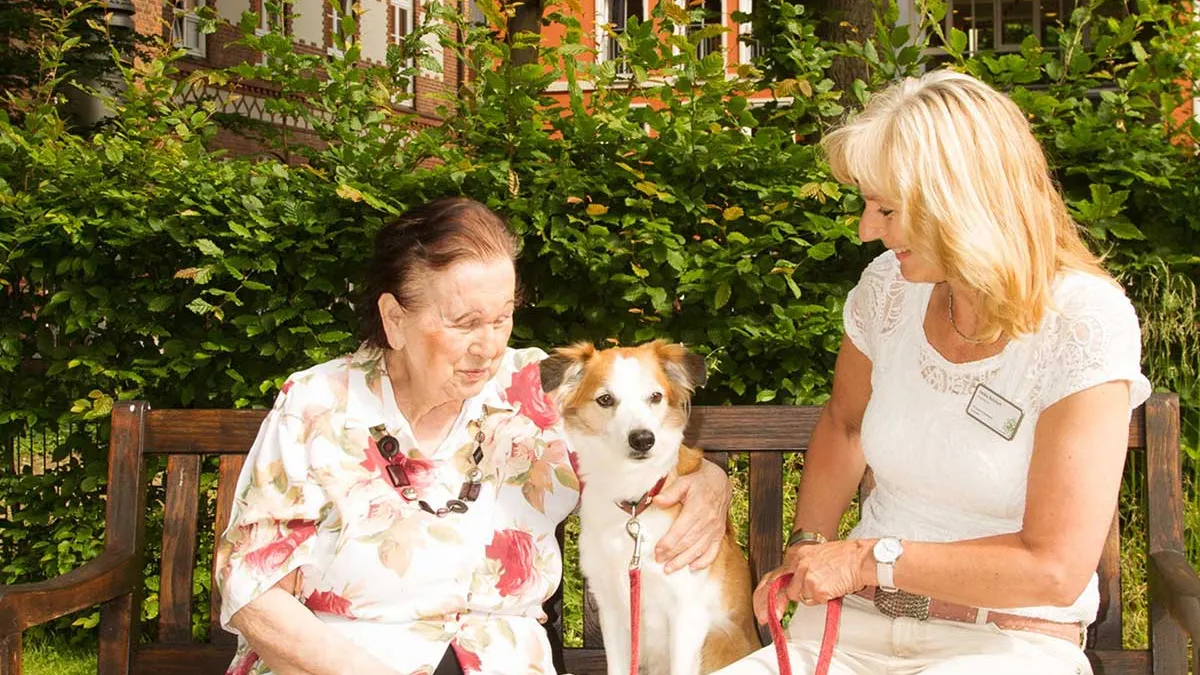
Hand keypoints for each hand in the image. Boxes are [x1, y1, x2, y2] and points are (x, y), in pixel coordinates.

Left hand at [652, 459, 731, 572]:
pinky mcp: (719, 533)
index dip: (668, 543)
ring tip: (670, 569)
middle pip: (688, 542)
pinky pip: (713, 551)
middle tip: (659, 561)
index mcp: (697, 508)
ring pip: (698, 549)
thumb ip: (670, 492)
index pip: (680, 531)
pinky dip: (704, 561)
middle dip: (672, 554)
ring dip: (684, 561)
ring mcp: (715, 529)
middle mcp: (707, 521)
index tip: (657, 550)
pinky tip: (693, 568)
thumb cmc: (701, 482)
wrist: (720, 482)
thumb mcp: (684, 481)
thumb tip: (656, 500)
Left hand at [752, 539, 873, 623]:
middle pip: (777, 589)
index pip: (773, 576)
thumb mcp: (816, 556)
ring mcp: (805, 576)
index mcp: (796, 554)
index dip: (763, 593)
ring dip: (811, 596)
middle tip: (763, 618)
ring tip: (827, 585)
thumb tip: (790, 588)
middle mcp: (797, 564)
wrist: (861, 558)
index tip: (759, 607)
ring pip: (799, 596)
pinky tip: (832, 588)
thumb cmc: (845, 557)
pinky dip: (822, 599)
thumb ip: (801, 569)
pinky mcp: (815, 588)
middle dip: (770, 605)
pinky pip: (813, 601)